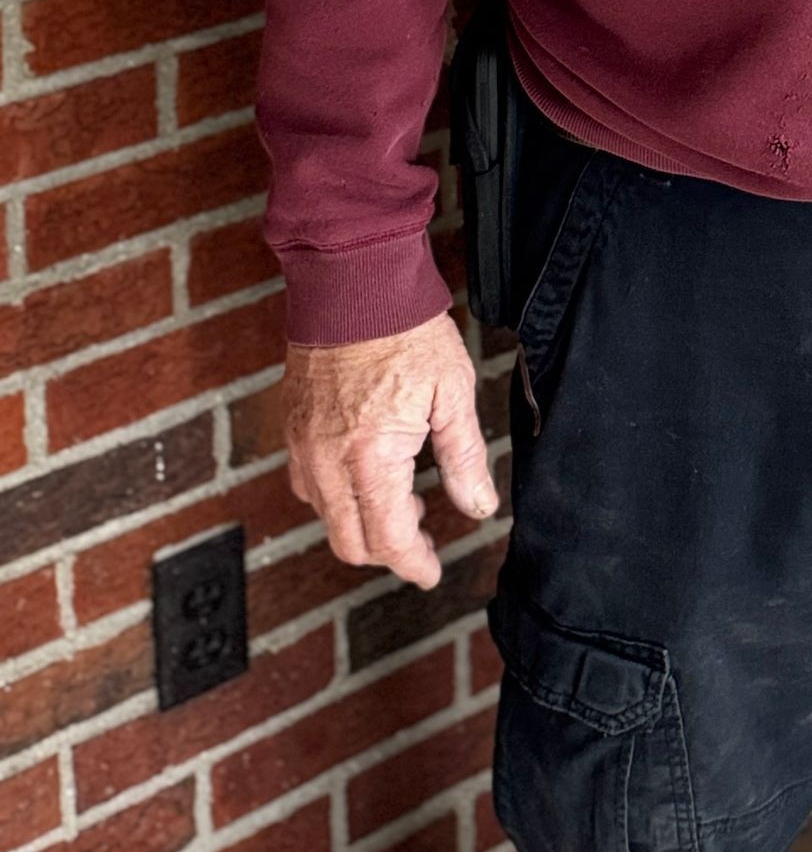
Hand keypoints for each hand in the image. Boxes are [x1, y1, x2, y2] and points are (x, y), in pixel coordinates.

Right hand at [283, 312, 497, 587]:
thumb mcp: (452, 393)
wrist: (352, 281)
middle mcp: (326, 462)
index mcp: (370, 459)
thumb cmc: (406, 330)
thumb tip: (478, 507)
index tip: (432, 570)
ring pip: (327, 516)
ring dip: (361, 522)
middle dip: (388, 550)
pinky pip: (307, 484)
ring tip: (401, 496)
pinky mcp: (293, 427)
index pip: (389, 539)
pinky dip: (336, 494)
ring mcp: (303, 445)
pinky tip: (365, 471)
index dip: (414, 563)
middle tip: (422, 536)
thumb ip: (464, 457)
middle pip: (351, 541)